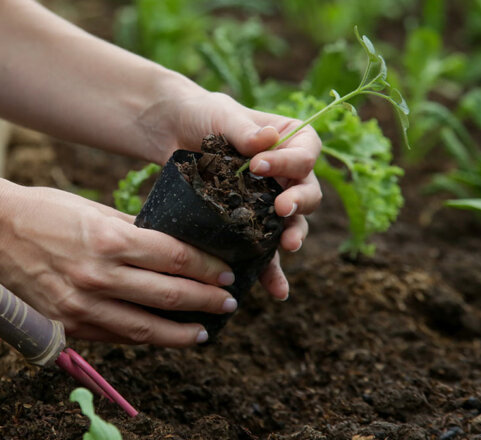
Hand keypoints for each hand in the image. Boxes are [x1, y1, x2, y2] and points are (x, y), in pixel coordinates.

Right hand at [0, 181, 238, 346]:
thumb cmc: (41, 211)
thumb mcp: (91, 209)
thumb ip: (131, 230)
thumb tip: (169, 246)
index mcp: (109, 239)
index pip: (175, 257)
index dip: (207, 268)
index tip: (226, 272)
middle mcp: (99, 275)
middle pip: (168, 294)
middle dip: (206, 301)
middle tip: (228, 302)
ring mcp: (80, 305)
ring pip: (145, 328)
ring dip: (181, 332)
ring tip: (204, 331)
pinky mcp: (64, 324)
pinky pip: (113, 337)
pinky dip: (142, 340)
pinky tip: (159, 337)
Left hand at [138, 91, 322, 300]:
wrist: (172, 133)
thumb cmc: (202, 115)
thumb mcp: (221, 115)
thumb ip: (243, 129)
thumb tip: (267, 139)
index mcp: (290, 139)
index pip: (306, 153)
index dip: (290, 162)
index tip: (259, 165)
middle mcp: (287, 172)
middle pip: (308, 192)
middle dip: (299, 203)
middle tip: (281, 209)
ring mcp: (270, 200)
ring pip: (292, 224)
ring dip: (293, 236)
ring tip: (287, 246)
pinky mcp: (249, 223)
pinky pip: (266, 250)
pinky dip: (272, 270)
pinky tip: (276, 291)